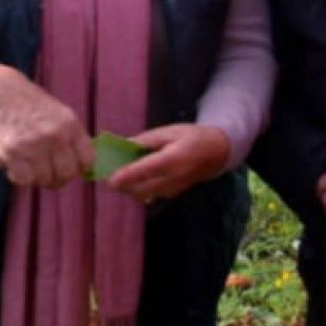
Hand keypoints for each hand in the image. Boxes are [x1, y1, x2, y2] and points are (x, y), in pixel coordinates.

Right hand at [0, 63, 92, 187]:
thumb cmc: (26, 103)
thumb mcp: (56, 112)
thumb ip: (68, 137)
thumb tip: (80, 167)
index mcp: (70, 123)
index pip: (87, 160)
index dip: (77, 169)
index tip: (68, 170)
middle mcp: (56, 134)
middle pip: (66, 174)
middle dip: (56, 179)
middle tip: (46, 174)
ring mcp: (34, 143)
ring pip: (44, 179)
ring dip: (35, 177)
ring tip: (27, 164)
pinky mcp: (12, 151)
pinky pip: (24, 179)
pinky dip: (18, 177)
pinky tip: (14, 166)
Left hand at [107, 124, 229, 201]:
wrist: (216, 153)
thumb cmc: (191, 137)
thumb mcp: (169, 131)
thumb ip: (146, 140)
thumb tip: (124, 145)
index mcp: (173, 159)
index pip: (145, 170)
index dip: (126, 176)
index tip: (110, 180)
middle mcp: (173, 178)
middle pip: (141, 189)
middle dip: (123, 186)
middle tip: (109, 175)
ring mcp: (174, 189)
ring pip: (144, 195)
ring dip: (130, 188)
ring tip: (121, 174)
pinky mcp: (172, 194)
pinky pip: (150, 194)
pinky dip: (139, 188)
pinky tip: (136, 177)